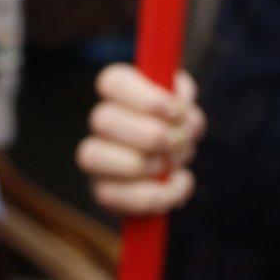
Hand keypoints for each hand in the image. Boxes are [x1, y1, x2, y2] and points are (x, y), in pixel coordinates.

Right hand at [76, 65, 204, 216]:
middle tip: (178, 141)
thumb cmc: (175, 129)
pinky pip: (120, 197)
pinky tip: (180, 182)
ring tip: (176, 163)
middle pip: (102, 119)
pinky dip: (160, 194)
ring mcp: (96, 159)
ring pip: (97, 156)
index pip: (111, 82)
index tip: (175, 111)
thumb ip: (183, 98)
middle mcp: (100, 124)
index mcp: (118, 93)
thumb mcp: (184, 105)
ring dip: (150, 164)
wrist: (170, 170)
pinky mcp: (103, 193)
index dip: (146, 98)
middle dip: (152, 135)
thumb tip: (179, 105)